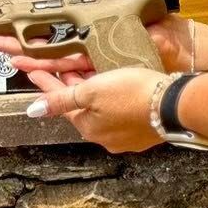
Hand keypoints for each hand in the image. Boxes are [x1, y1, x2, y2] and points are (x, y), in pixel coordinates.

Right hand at [0, 0, 192, 78]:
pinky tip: (35, 70)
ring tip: (5, 56)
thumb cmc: (151, 14)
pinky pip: (74, 73)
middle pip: (42, 48)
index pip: (45, 29)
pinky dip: (53, 72)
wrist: (178, 41)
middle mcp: (84, 45)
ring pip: (52, 63)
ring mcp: (93, 61)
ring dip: (27, 60)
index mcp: (84, 26)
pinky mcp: (103, 72)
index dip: (20, 29)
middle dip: (13, 45)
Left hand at [20, 64, 166, 153]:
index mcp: (88, 128)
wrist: (172, 105)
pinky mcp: (142, 132)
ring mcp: (124, 137)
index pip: (60, 103)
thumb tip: (34, 110)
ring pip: (101, 112)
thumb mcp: (91, 91)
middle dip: (71, 89)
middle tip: (63, 70)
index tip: (37, 73)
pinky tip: (118, 91)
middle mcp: (104, 138)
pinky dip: (113, 102)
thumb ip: (61, 100)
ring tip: (90, 76)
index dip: (48, 85)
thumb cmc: (133, 94)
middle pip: (81, 108)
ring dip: (94, 96)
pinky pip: (120, 115)